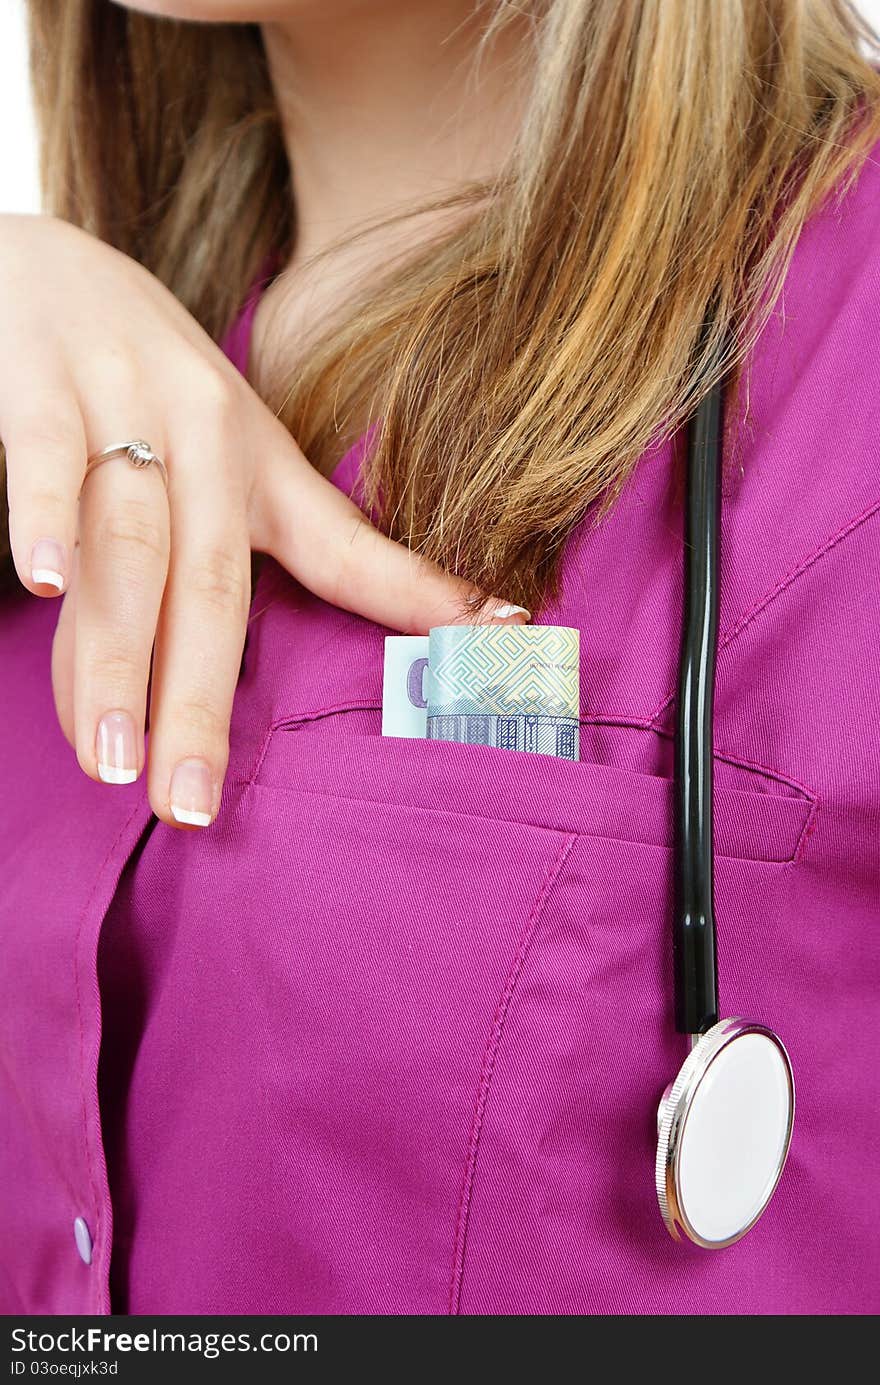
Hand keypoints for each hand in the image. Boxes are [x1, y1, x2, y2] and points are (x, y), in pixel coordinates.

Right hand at [0, 215, 527, 827]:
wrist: (44, 266)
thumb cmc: (141, 381)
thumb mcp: (222, 453)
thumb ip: (254, 548)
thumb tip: (283, 655)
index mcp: (258, 463)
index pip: (344, 546)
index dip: (419, 592)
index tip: (504, 631)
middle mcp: (206, 435)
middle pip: (213, 587)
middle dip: (200, 702)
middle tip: (190, 804)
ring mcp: (124, 405)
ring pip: (130, 546)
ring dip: (117, 655)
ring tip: (112, 755)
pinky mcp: (39, 380)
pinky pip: (46, 457)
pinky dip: (45, 518)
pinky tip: (46, 583)